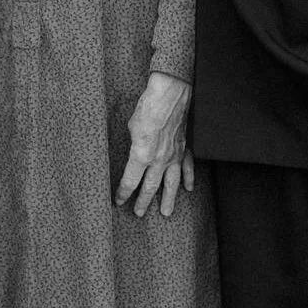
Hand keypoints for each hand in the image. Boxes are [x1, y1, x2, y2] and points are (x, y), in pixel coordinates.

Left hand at [115, 71, 192, 218]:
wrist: (170, 94)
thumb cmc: (148, 107)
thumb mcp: (131, 127)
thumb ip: (134, 144)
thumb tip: (135, 150)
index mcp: (141, 156)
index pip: (130, 181)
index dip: (123, 192)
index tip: (119, 200)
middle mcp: (159, 160)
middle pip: (150, 187)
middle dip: (143, 202)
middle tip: (139, 213)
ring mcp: (174, 156)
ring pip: (171, 184)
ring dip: (168, 199)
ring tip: (167, 213)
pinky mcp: (185, 148)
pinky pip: (188, 168)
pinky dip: (189, 179)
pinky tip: (189, 189)